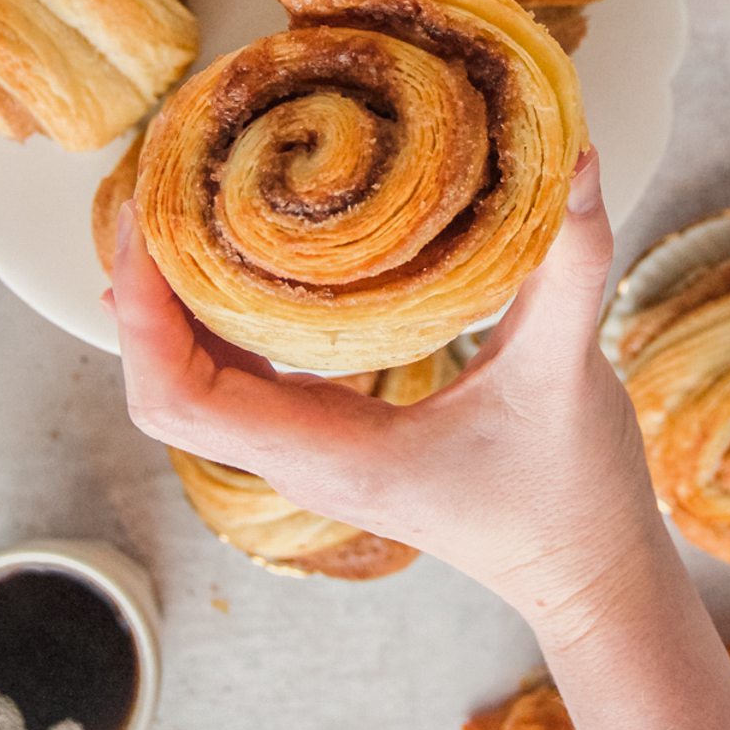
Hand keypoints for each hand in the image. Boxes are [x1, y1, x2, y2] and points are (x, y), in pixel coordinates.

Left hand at [108, 150, 656, 625]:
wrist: (587, 572)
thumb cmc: (573, 495)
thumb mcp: (567, 373)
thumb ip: (572, 265)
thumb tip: (574, 157)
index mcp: (334, 453)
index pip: (180, 398)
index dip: (142, 314)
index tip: (145, 224)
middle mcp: (303, 455)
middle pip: (167, 386)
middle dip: (142, 295)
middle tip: (155, 192)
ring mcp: (312, 447)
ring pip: (197, 382)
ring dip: (172, 304)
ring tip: (177, 208)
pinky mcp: (332, 431)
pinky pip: (241, 375)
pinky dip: (216, 318)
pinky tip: (227, 261)